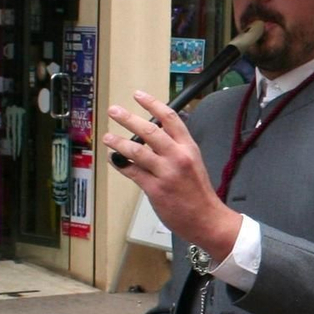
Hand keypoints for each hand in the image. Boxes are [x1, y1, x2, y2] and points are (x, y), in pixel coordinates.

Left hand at [103, 91, 240, 258]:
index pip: (170, 118)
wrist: (206, 218)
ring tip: (107, 136)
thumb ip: (175, 148)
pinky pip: (132, 172)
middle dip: (129, 118)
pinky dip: (119, 164)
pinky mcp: (155, 189)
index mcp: (189, 147)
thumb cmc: (198, 192)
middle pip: (150, 131)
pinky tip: (112, 159)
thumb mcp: (193, 162)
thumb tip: (152, 135)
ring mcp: (166, 173)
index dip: (153, 104)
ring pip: (137, 151)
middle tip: (114, 111)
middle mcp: (177, 157)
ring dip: (118, 142)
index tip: (138, 95)